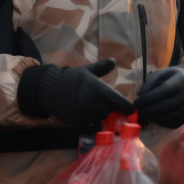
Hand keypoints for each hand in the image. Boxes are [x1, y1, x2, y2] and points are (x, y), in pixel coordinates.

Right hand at [18, 59, 134, 126]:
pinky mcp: (80, 122)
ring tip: (91, 102)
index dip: (127, 108)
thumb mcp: (88, 71)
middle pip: (112, 111)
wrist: (52, 90)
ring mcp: (88, 114)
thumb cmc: (72, 78)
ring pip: (101, 117)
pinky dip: (90, 117)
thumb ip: (102, 67)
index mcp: (101, 91)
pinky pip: (91, 122)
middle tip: (104, 100)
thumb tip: (113, 61)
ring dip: (100, 112)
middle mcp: (96, 104)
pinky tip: (84, 108)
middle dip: (111, 108)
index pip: (121, 103)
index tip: (131, 109)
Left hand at [134, 65, 183, 128]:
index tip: (136, 102)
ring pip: (169, 117)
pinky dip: (161, 122)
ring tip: (144, 115)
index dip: (146, 99)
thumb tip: (140, 94)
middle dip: (148, 110)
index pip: (160, 93)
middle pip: (164, 107)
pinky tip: (153, 118)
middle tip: (139, 111)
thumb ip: (150, 82)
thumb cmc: (173, 78)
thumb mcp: (162, 73)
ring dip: (153, 118)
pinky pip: (173, 123)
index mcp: (178, 83)